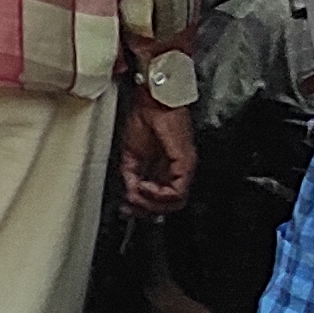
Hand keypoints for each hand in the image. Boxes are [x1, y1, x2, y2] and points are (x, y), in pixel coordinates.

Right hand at [119, 91, 196, 219]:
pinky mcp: (186, 163)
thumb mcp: (130, 155)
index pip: (163, 199)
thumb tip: (130, 193)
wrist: (150, 103)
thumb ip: (131, 177)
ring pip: (176, 203)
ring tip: (136, 193)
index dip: (144, 208)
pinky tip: (144, 186)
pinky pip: (177, 191)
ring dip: (151, 203)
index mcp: (166, 169)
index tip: (128, 207)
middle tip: (131, 206)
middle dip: (147, 210)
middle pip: (171, 206)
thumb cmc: (143, 120)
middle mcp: (179, 171)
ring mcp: (184, 168)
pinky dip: (158, 194)